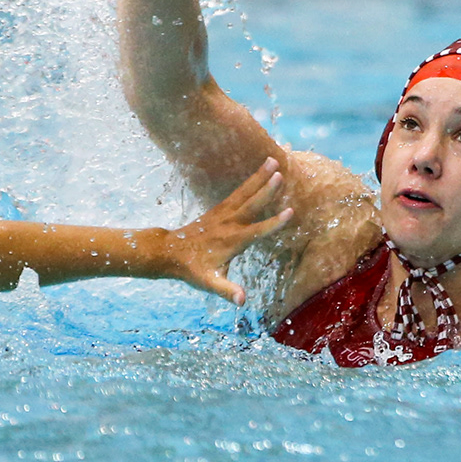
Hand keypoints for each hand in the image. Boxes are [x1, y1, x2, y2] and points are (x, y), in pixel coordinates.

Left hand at [160, 159, 291, 303]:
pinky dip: (250, 181)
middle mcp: (229, 223)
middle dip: (266, 189)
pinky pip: (238, 192)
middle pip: (251, 203)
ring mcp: (223, 214)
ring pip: (245, 192)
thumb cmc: (193, 270)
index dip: (274, 223)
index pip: (257, 231)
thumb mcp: (209, 283)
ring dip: (259, 176)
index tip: (289, 212)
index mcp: (232, 241)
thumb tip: (242, 301)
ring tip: (273, 160)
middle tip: (280, 174)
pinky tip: (260, 172)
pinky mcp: (219, 209)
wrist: (171, 252)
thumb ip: (227, 291)